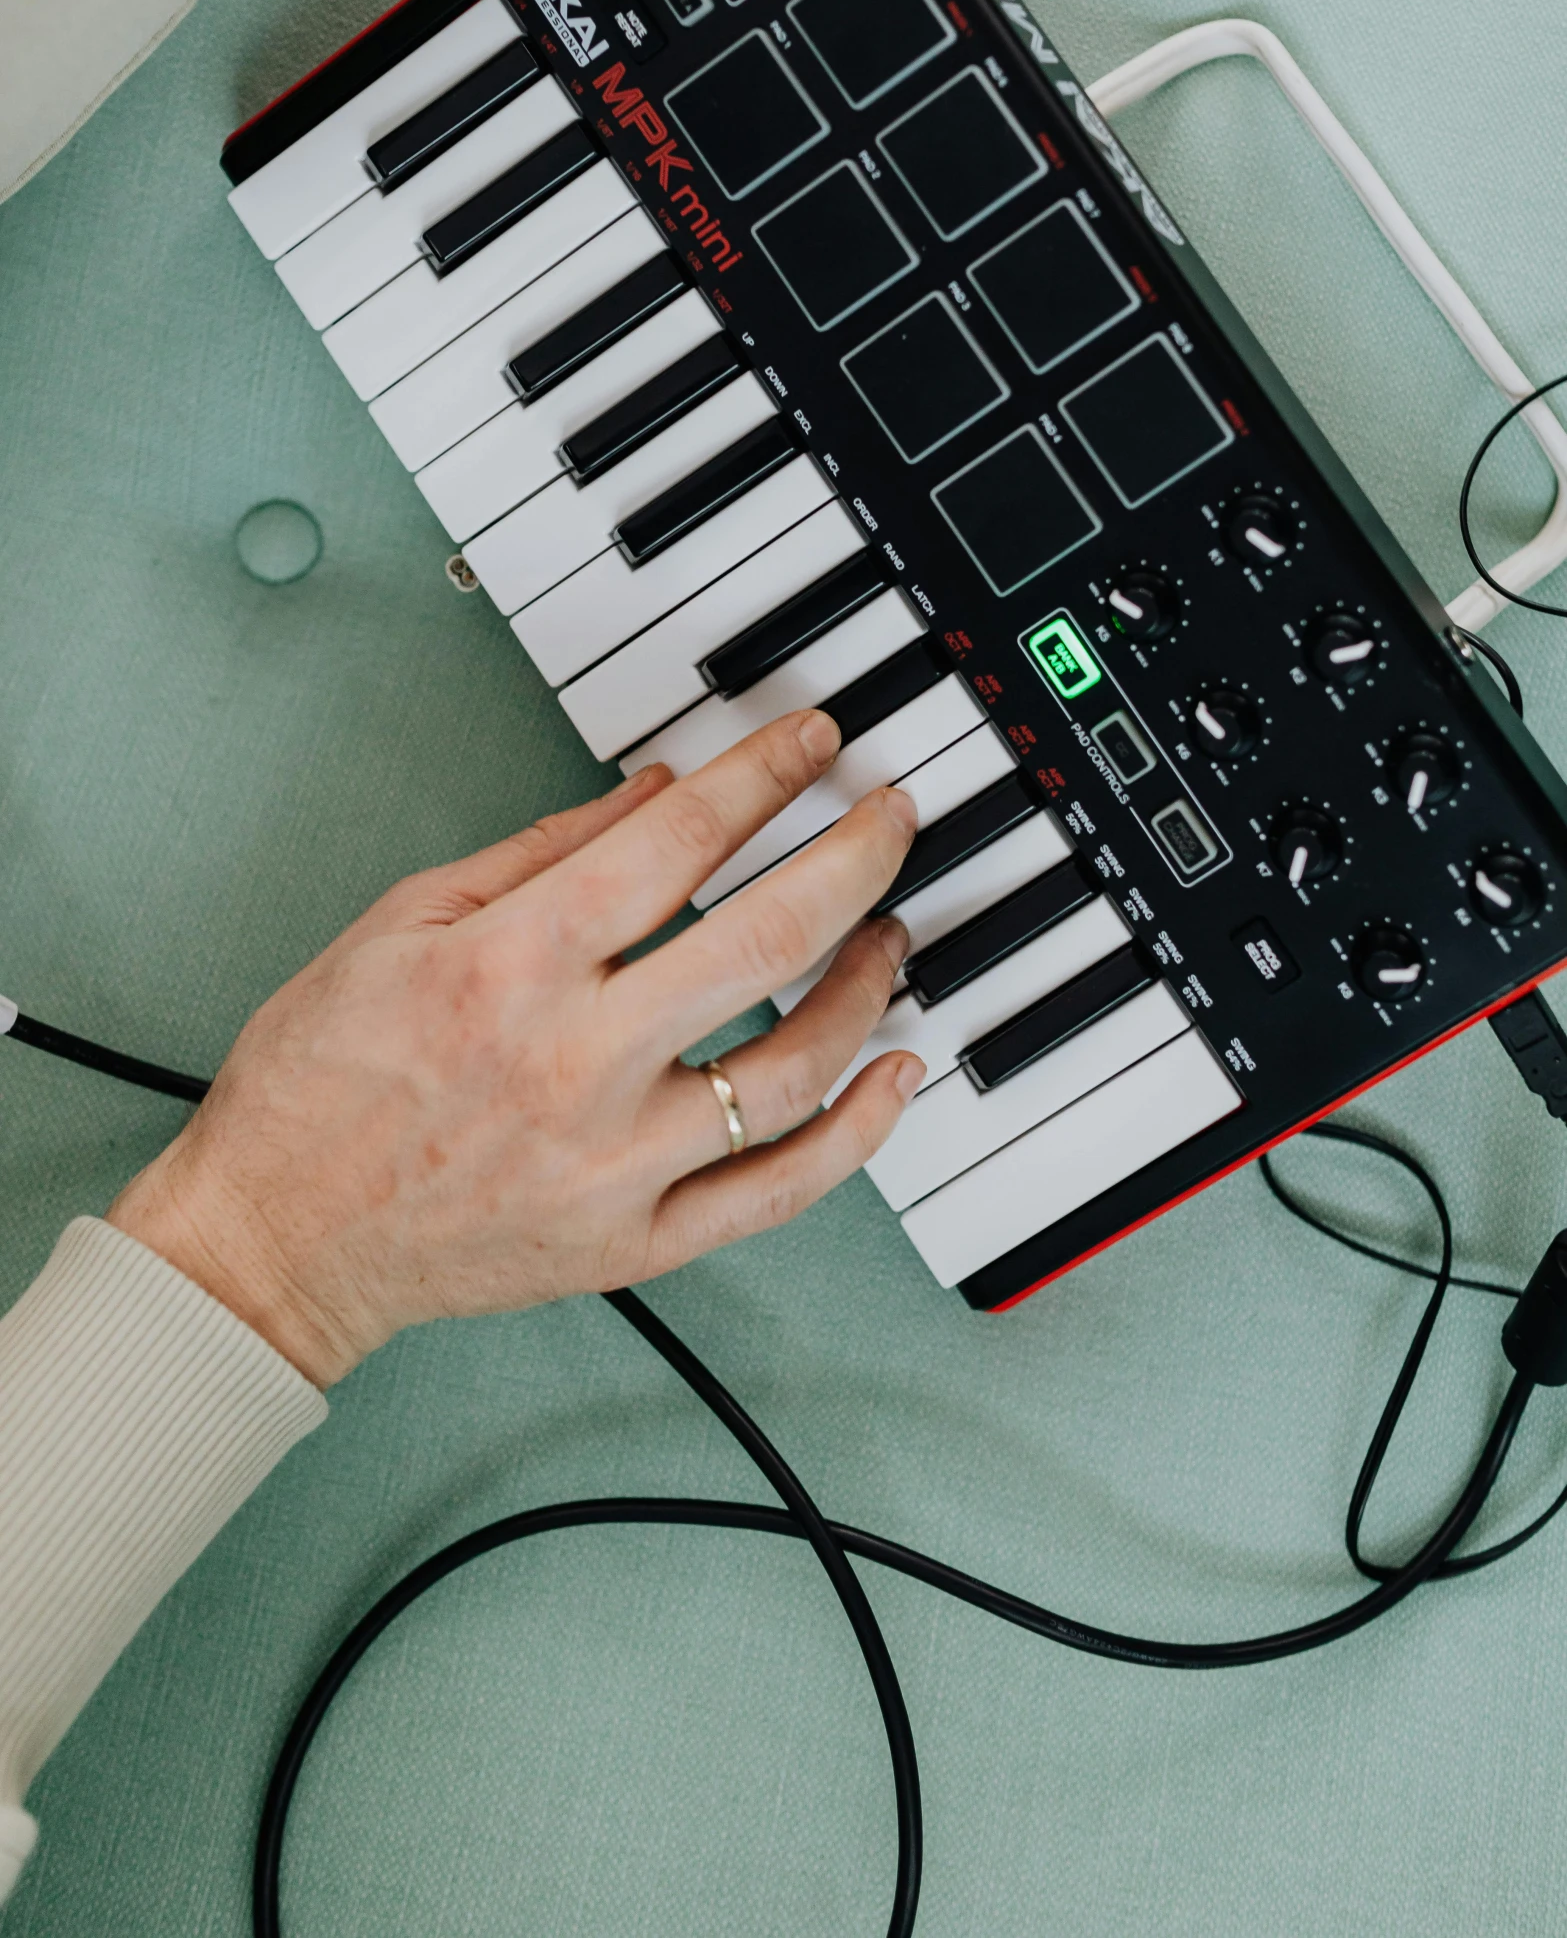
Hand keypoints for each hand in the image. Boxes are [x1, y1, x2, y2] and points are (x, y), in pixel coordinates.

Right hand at [109, 712, 922, 1385]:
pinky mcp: (632, 1241)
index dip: (762, 776)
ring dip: (865, 988)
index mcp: (514, 964)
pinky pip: (776, 1193)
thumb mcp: (403, 921)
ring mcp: (613, 1161)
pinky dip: (857, 1135)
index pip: (678, 844)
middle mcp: (577, 1061)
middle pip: (764, 941)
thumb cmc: (319, 1079)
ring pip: (791, 1069)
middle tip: (893, 816)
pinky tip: (894, 1075)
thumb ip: (541, 851)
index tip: (810, 743)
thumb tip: (657, 793)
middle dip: (853, 858)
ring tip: (888, 933)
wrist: (274, 1236)